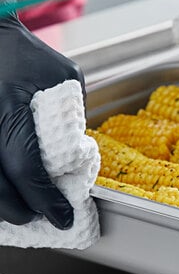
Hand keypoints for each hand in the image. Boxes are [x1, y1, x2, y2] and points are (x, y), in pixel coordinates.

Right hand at [0, 0, 83, 228]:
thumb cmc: (28, 56)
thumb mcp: (64, 78)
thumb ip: (71, 118)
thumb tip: (76, 161)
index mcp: (11, 106)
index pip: (26, 166)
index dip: (45, 199)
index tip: (63, 216)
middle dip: (19, 211)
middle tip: (39, 217)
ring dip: (0, 206)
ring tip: (20, 211)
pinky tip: (5, 197)